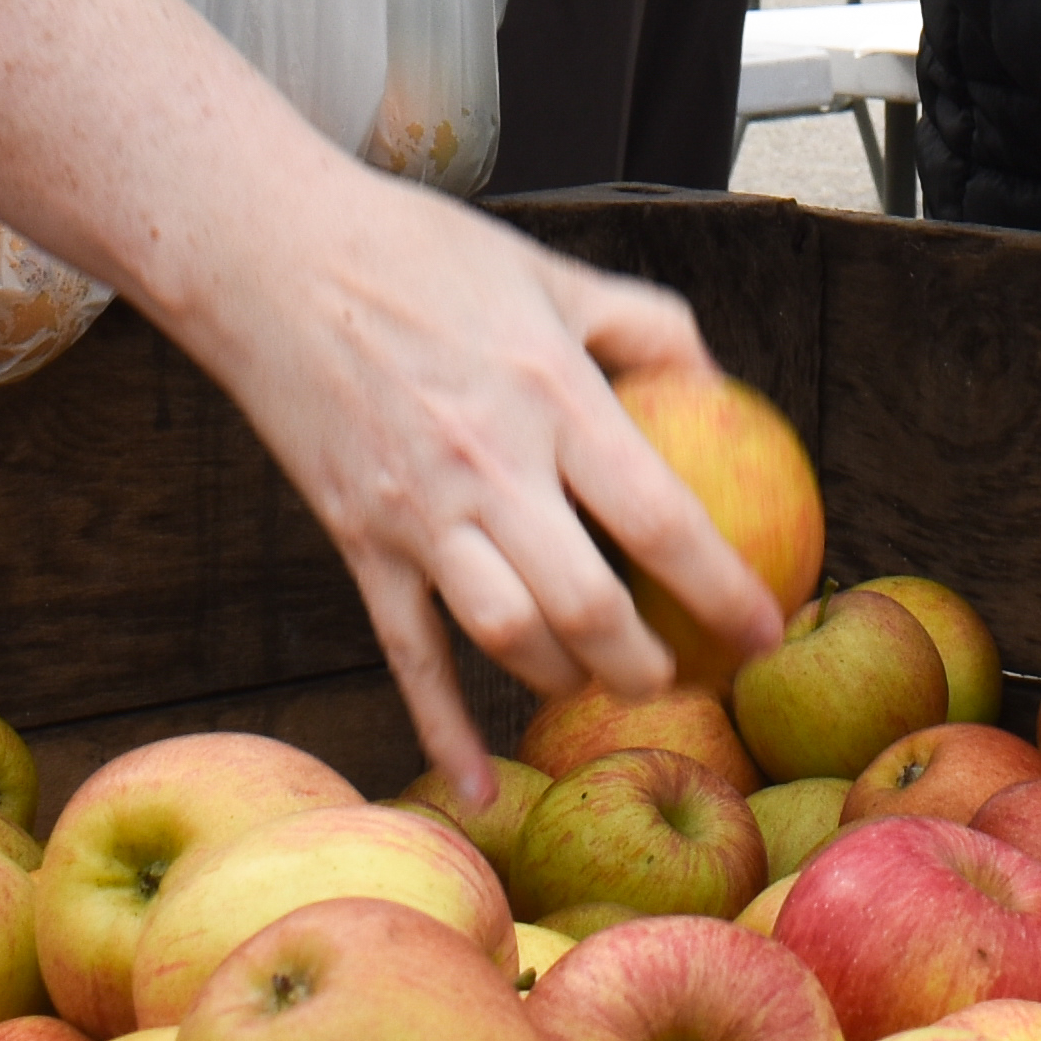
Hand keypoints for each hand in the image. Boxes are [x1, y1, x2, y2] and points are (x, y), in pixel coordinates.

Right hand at [168, 157, 783, 796]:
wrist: (272, 259)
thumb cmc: (422, 253)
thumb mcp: (551, 271)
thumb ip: (644, 324)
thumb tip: (719, 382)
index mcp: (551, 392)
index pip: (661, 516)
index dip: (724, 588)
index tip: (768, 630)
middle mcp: (490, 463)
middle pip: (588, 604)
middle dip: (648, 663)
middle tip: (681, 675)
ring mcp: (419, 511)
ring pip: (508, 635)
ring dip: (565, 678)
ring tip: (597, 679)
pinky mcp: (360, 540)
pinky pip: (409, 655)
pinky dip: (445, 729)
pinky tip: (479, 787)